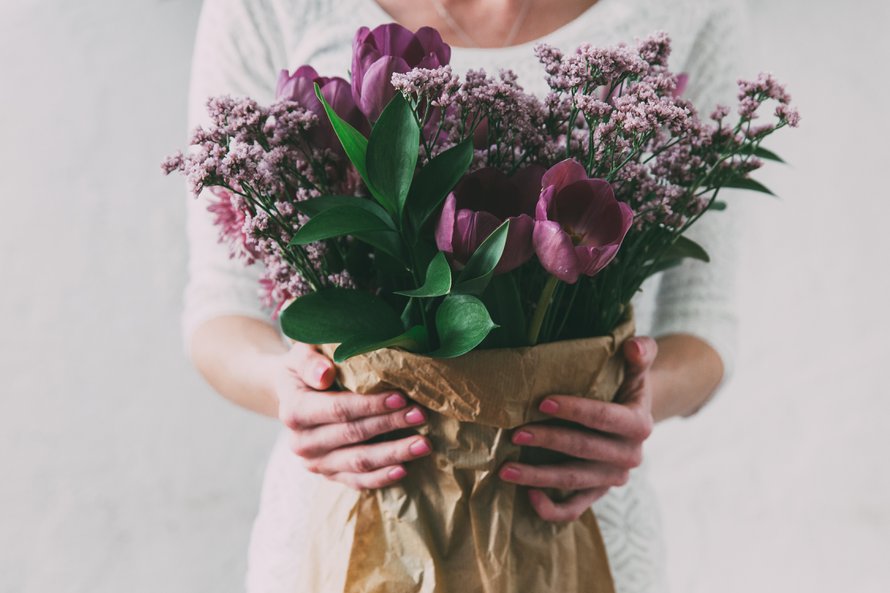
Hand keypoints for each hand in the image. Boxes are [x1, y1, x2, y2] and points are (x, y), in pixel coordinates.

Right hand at [272, 342, 431, 489]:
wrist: (292, 393)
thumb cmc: (307, 367)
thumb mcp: (302, 354)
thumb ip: (311, 362)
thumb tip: (325, 374)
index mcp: (294, 410)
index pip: (338, 410)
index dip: (370, 405)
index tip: (400, 397)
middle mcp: (301, 442)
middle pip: (353, 435)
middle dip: (390, 425)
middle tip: (421, 415)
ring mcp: (315, 462)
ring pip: (359, 462)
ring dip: (394, 454)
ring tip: (423, 444)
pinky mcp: (329, 474)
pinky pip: (357, 481)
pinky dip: (381, 477)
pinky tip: (404, 469)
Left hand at [499, 336, 657, 521]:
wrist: (633, 418)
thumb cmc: (626, 387)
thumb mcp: (637, 369)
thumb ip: (640, 353)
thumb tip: (633, 346)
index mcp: (638, 424)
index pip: (604, 418)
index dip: (575, 410)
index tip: (542, 402)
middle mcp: (629, 456)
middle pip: (583, 450)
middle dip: (548, 440)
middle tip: (515, 432)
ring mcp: (612, 478)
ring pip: (573, 481)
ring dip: (538, 476)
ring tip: (506, 469)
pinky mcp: (598, 493)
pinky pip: (575, 508)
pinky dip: (552, 509)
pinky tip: (528, 496)